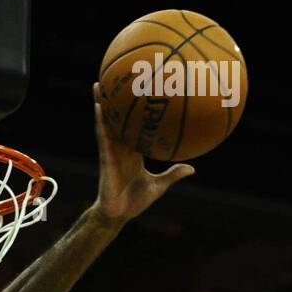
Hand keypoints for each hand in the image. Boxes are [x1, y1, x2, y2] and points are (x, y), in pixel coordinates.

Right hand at [92, 81, 194, 225]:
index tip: (141, 91)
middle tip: (118, 76)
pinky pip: (102, 135)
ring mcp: (111, 150)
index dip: (136, 109)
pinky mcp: (105, 156)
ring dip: (102, 103)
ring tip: (100, 82)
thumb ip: (173, 174)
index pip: (134, 125)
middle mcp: (121, 146)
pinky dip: (100, 119)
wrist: (118, 215)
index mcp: (133, 151)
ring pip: (106, 122)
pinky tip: (99, 105)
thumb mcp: (159, 185)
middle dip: (116, 99)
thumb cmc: (135, 202)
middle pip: (118, 118)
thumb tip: (192, 168)